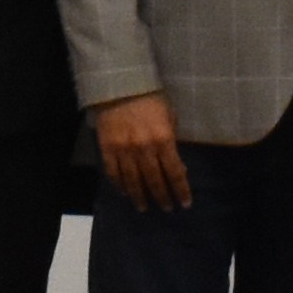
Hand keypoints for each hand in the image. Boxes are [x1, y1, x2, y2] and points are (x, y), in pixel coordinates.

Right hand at [90, 91, 192, 211]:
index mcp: (164, 140)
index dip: (181, 190)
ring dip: (139, 196)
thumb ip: (172, 141)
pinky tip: (124, 192)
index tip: (185, 204)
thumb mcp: (170, 116)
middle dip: (162, 197)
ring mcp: (124, 150)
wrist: (120, 84)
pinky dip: (119, 185)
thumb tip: (178, 166)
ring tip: (143, 207)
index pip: (175, 173)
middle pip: (154, 181)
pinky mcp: (107, 148)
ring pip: (133, 181)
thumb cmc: (151, 98)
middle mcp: (144, 149)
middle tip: (166, 208)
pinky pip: (113, 172)